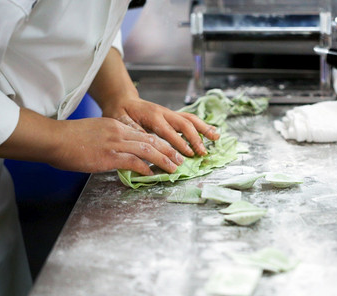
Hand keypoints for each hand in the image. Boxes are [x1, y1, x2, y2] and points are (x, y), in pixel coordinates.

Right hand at [52, 117, 183, 174]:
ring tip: (173, 168)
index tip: (168, 149)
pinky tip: (151, 173)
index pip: (143, 133)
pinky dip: (145, 167)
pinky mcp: (109, 156)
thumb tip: (119, 151)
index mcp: (116, 125)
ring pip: (147, 150)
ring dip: (163, 160)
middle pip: (151, 140)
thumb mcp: (96, 132)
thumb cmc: (70, 138)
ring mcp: (115, 144)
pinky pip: (133, 161)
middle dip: (168, 150)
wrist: (55, 139)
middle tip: (179, 158)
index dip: (159, 143)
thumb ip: (110, 140)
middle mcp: (119, 132)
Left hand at [101, 97, 219, 156]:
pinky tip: (211, 132)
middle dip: (195, 138)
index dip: (179, 143)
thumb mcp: (119, 120)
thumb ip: (131, 130)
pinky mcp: (172, 115)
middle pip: (184, 124)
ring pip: (190, 119)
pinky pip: (189, 119)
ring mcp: (169, 113)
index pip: (169, 131)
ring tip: (216, 138)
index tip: (188, 154)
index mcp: (152, 116)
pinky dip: (201, 126)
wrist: (122, 100)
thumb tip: (143, 142)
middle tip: (203, 152)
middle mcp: (164, 113)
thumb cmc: (119, 112)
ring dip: (204, 129)